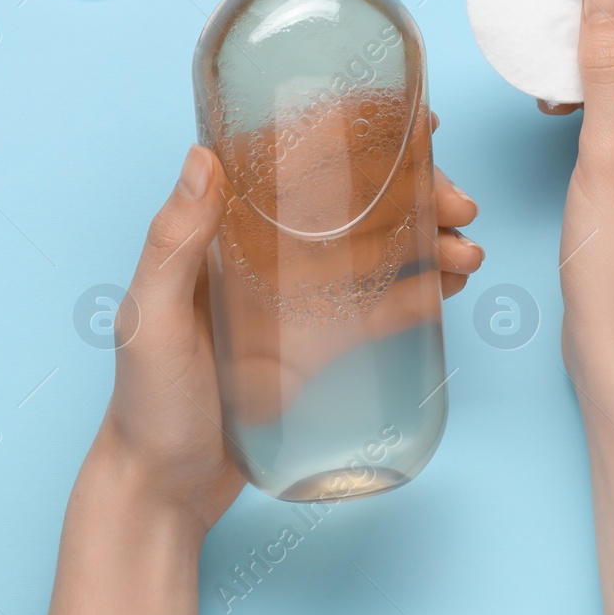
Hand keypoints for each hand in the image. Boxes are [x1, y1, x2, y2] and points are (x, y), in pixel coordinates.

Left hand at [98, 137, 481, 524]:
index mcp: (227, 232)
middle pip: (357, 201)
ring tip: (469, 254)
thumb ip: (171, 244)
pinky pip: (382, 303)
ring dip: (432, 238)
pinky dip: (424, 288)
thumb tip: (203, 157)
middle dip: (419, 192)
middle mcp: (268, 253)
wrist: (163, 490)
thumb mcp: (149, 321)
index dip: (361, 134)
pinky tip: (453, 284)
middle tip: (461, 206)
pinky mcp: (323, 341)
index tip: (416, 124)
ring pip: (381, 247)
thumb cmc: (144, 403)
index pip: (300, 161)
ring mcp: (300, 297)